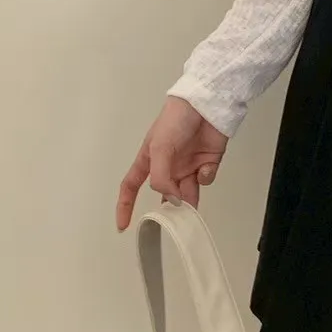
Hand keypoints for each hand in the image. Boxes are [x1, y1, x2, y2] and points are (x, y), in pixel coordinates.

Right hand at [116, 96, 227, 231]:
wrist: (205, 105)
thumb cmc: (175, 120)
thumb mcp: (159, 149)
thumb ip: (161, 178)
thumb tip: (171, 201)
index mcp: (149, 160)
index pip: (132, 186)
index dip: (125, 205)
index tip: (123, 225)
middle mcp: (168, 166)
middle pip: (165, 195)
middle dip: (169, 208)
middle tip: (175, 219)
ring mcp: (188, 166)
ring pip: (188, 193)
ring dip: (189, 200)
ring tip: (191, 204)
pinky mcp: (208, 163)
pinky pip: (206, 180)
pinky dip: (206, 177)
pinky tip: (204, 167)